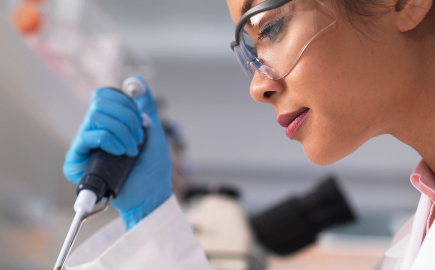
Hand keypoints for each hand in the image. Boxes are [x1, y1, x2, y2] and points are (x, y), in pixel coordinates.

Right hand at [63, 75, 171, 230]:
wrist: (151, 192)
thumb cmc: (152, 166)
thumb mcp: (153, 129)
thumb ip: (145, 104)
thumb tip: (135, 80)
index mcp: (108, 122)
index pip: (104, 95)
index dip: (125, 103)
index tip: (141, 121)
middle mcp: (93, 130)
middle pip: (99, 101)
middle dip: (127, 118)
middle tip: (138, 138)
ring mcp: (84, 145)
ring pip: (96, 117)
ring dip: (122, 132)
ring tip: (131, 150)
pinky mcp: (76, 161)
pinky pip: (88, 136)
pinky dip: (110, 140)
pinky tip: (121, 154)